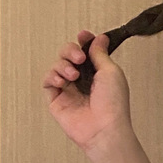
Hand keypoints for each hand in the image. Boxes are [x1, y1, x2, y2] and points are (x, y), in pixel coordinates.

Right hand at [43, 30, 133, 155]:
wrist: (104, 127)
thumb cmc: (113, 103)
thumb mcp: (111, 71)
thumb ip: (100, 54)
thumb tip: (100, 38)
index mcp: (100, 72)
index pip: (87, 51)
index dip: (84, 42)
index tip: (84, 35)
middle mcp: (84, 79)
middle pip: (69, 55)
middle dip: (71, 51)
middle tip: (79, 57)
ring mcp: (70, 89)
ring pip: (58, 66)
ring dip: (64, 65)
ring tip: (74, 74)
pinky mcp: (57, 99)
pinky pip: (48, 81)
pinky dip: (53, 76)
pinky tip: (64, 81)